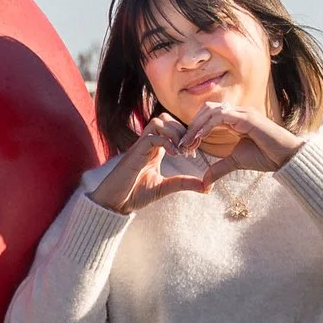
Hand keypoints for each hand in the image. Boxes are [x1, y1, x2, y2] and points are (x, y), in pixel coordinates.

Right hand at [86, 117, 214, 213]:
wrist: (114, 203)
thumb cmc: (134, 194)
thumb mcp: (165, 188)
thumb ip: (184, 183)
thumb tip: (208, 187)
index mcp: (154, 149)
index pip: (170, 126)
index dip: (185, 134)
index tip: (192, 152)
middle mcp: (147, 144)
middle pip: (165, 118)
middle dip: (181, 130)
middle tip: (188, 149)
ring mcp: (140, 146)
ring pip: (158, 122)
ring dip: (174, 133)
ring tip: (181, 151)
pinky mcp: (134, 153)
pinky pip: (152, 137)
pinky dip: (166, 142)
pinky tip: (174, 155)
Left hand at [184, 99, 301, 170]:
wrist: (285, 158)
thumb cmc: (265, 157)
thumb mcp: (235, 162)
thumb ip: (219, 168)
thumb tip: (204, 181)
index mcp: (235, 119)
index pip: (208, 116)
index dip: (195, 129)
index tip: (185, 147)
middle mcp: (238, 112)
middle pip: (206, 110)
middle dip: (192, 126)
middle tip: (183, 145)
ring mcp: (242, 113)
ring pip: (211, 111)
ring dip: (196, 127)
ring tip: (188, 144)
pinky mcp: (246, 118)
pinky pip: (220, 117)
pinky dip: (206, 127)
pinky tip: (198, 139)